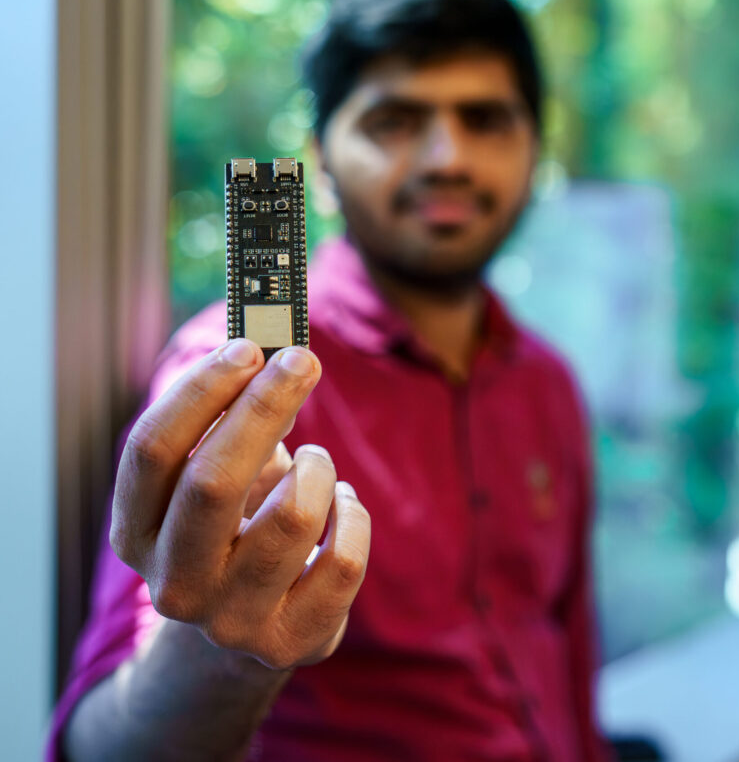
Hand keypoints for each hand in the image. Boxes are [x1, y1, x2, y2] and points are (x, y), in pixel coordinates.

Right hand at [110, 340, 370, 670]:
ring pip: (292, 516)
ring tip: (317, 463)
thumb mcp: (217, 474)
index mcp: (137, 532)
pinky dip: (352, 513)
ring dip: (317, 468)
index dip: (200, 391)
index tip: (247, 347)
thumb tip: (278, 360)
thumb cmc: (233, 524)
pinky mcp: (292, 641)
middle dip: (265, 406)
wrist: (250, 621)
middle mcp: (174, 583)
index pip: (152, 451)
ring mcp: (232, 621)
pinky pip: (344, 558)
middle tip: (302, 361)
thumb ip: (234, 423)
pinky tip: (341, 504)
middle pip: (213, 481)